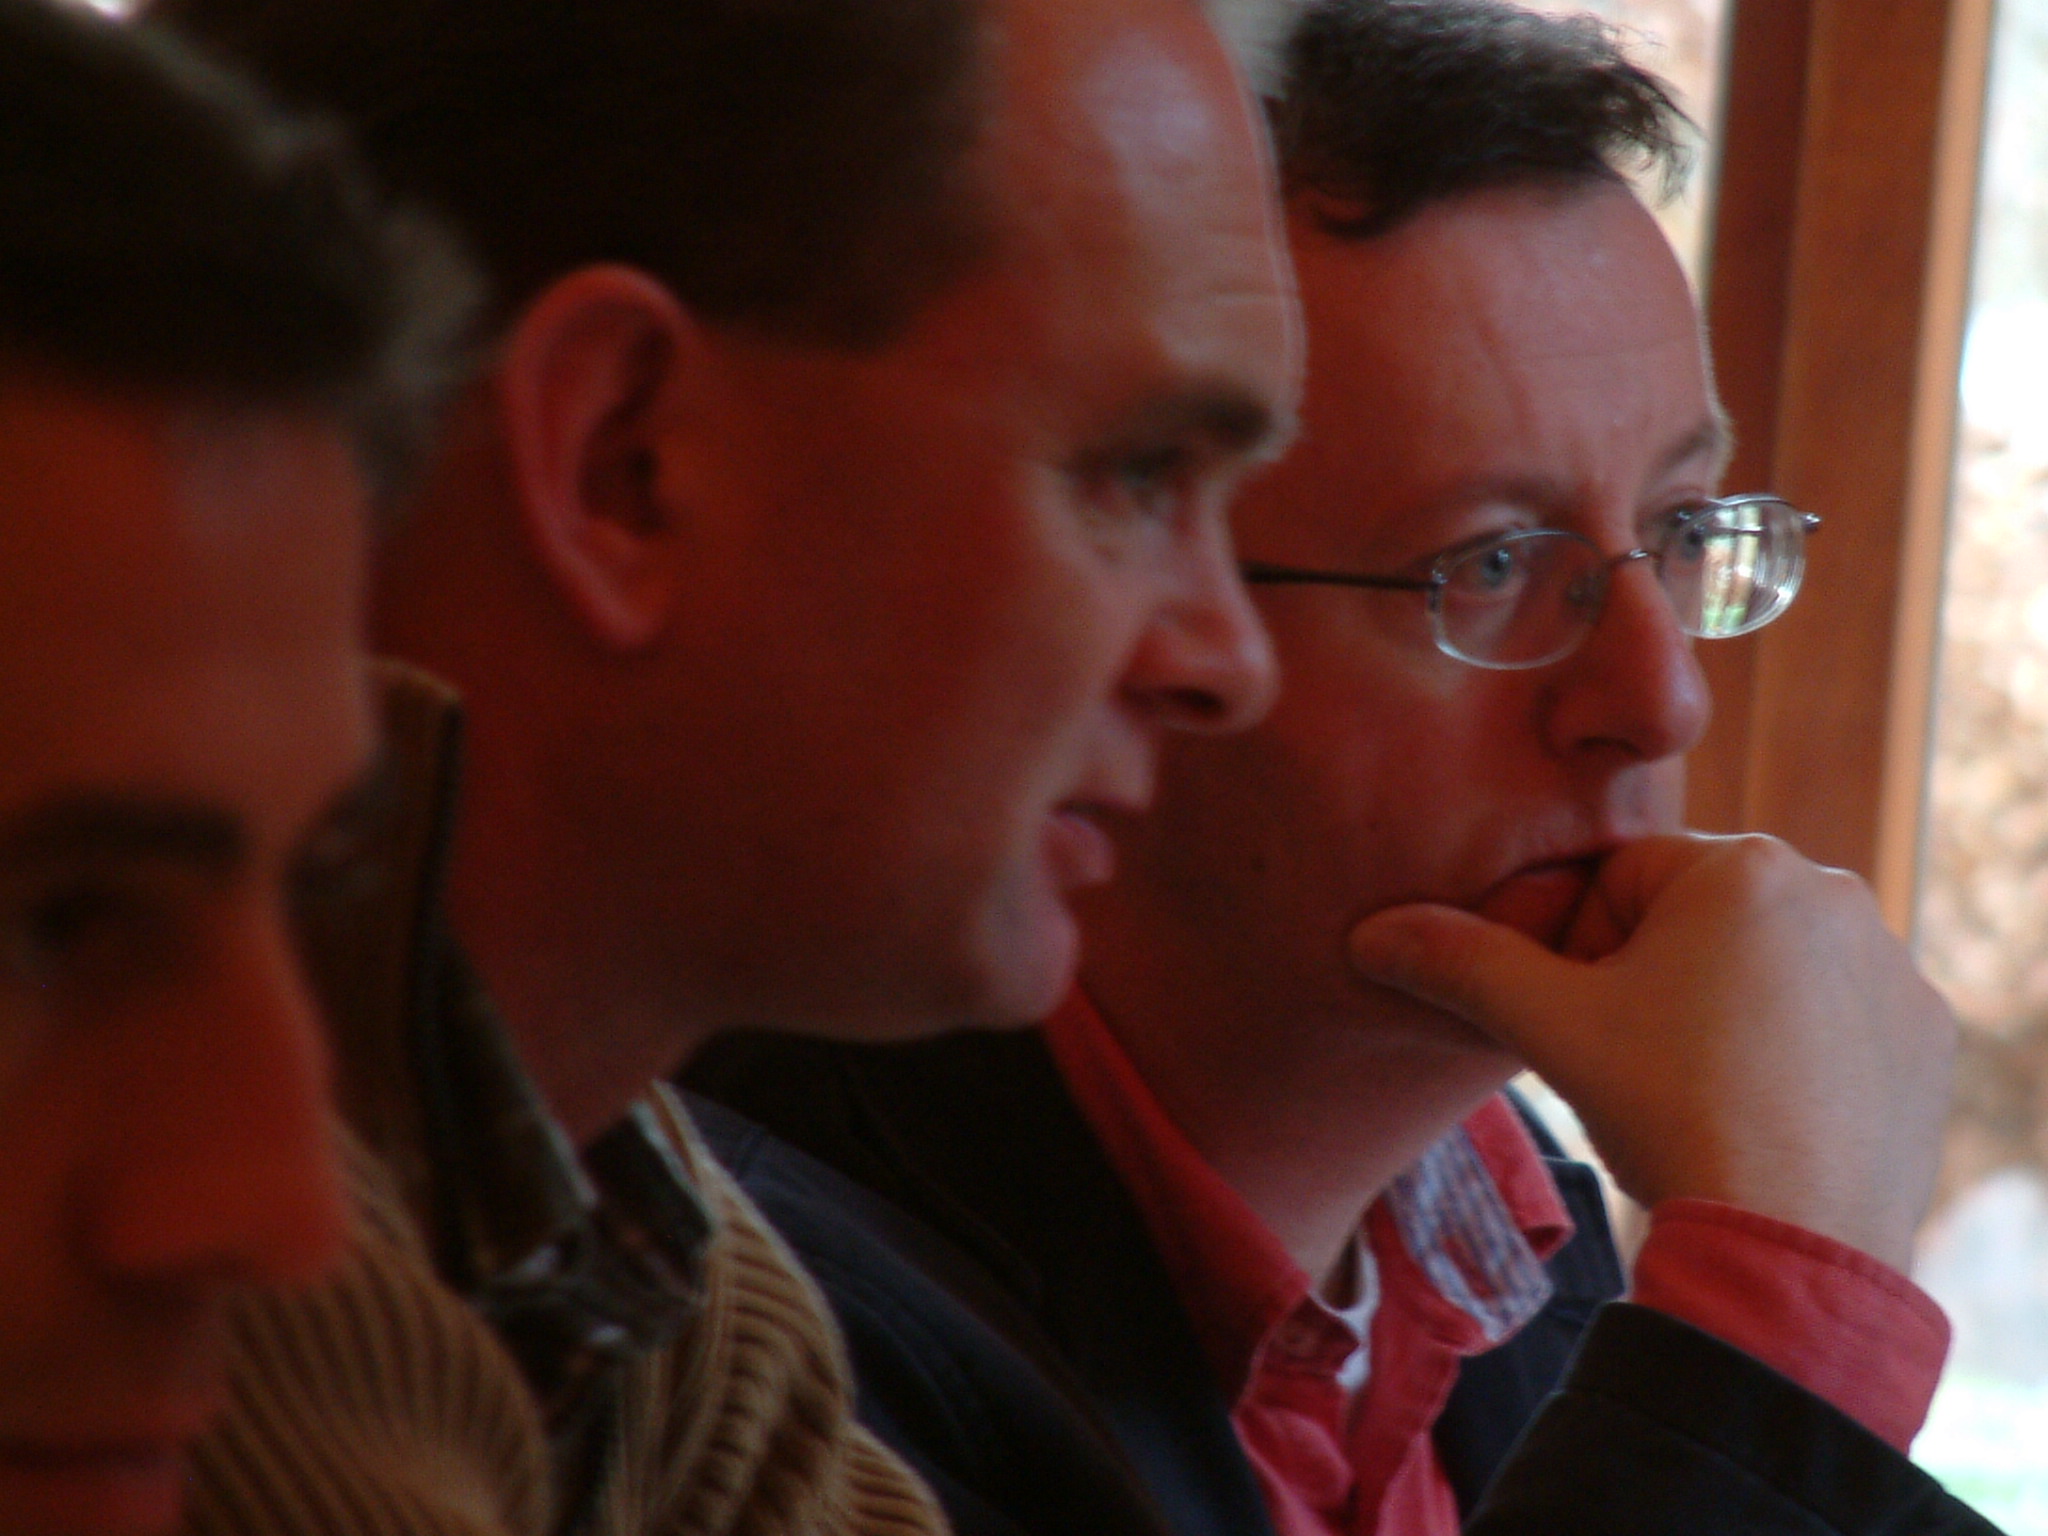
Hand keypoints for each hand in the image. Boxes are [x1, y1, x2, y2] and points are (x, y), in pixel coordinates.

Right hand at [1346, 833, 1956, 1269]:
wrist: (1790, 1246)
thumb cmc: (1667, 1110)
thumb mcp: (1546, 1027)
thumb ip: (1457, 962)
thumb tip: (1371, 934)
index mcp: (1742, 866)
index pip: (1617, 881)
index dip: (1575, 952)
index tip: (1578, 1023)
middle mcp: (1834, 896)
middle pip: (1693, 919)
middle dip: (1649, 979)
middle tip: (1627, 1063)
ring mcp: (1890, 969)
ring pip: (1762, 968)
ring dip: (1718, 1012)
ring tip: (1690, 1095)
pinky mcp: (1923, 1039)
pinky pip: (1831, 1020)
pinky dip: (1790, 1054)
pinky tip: (1757, 1115)